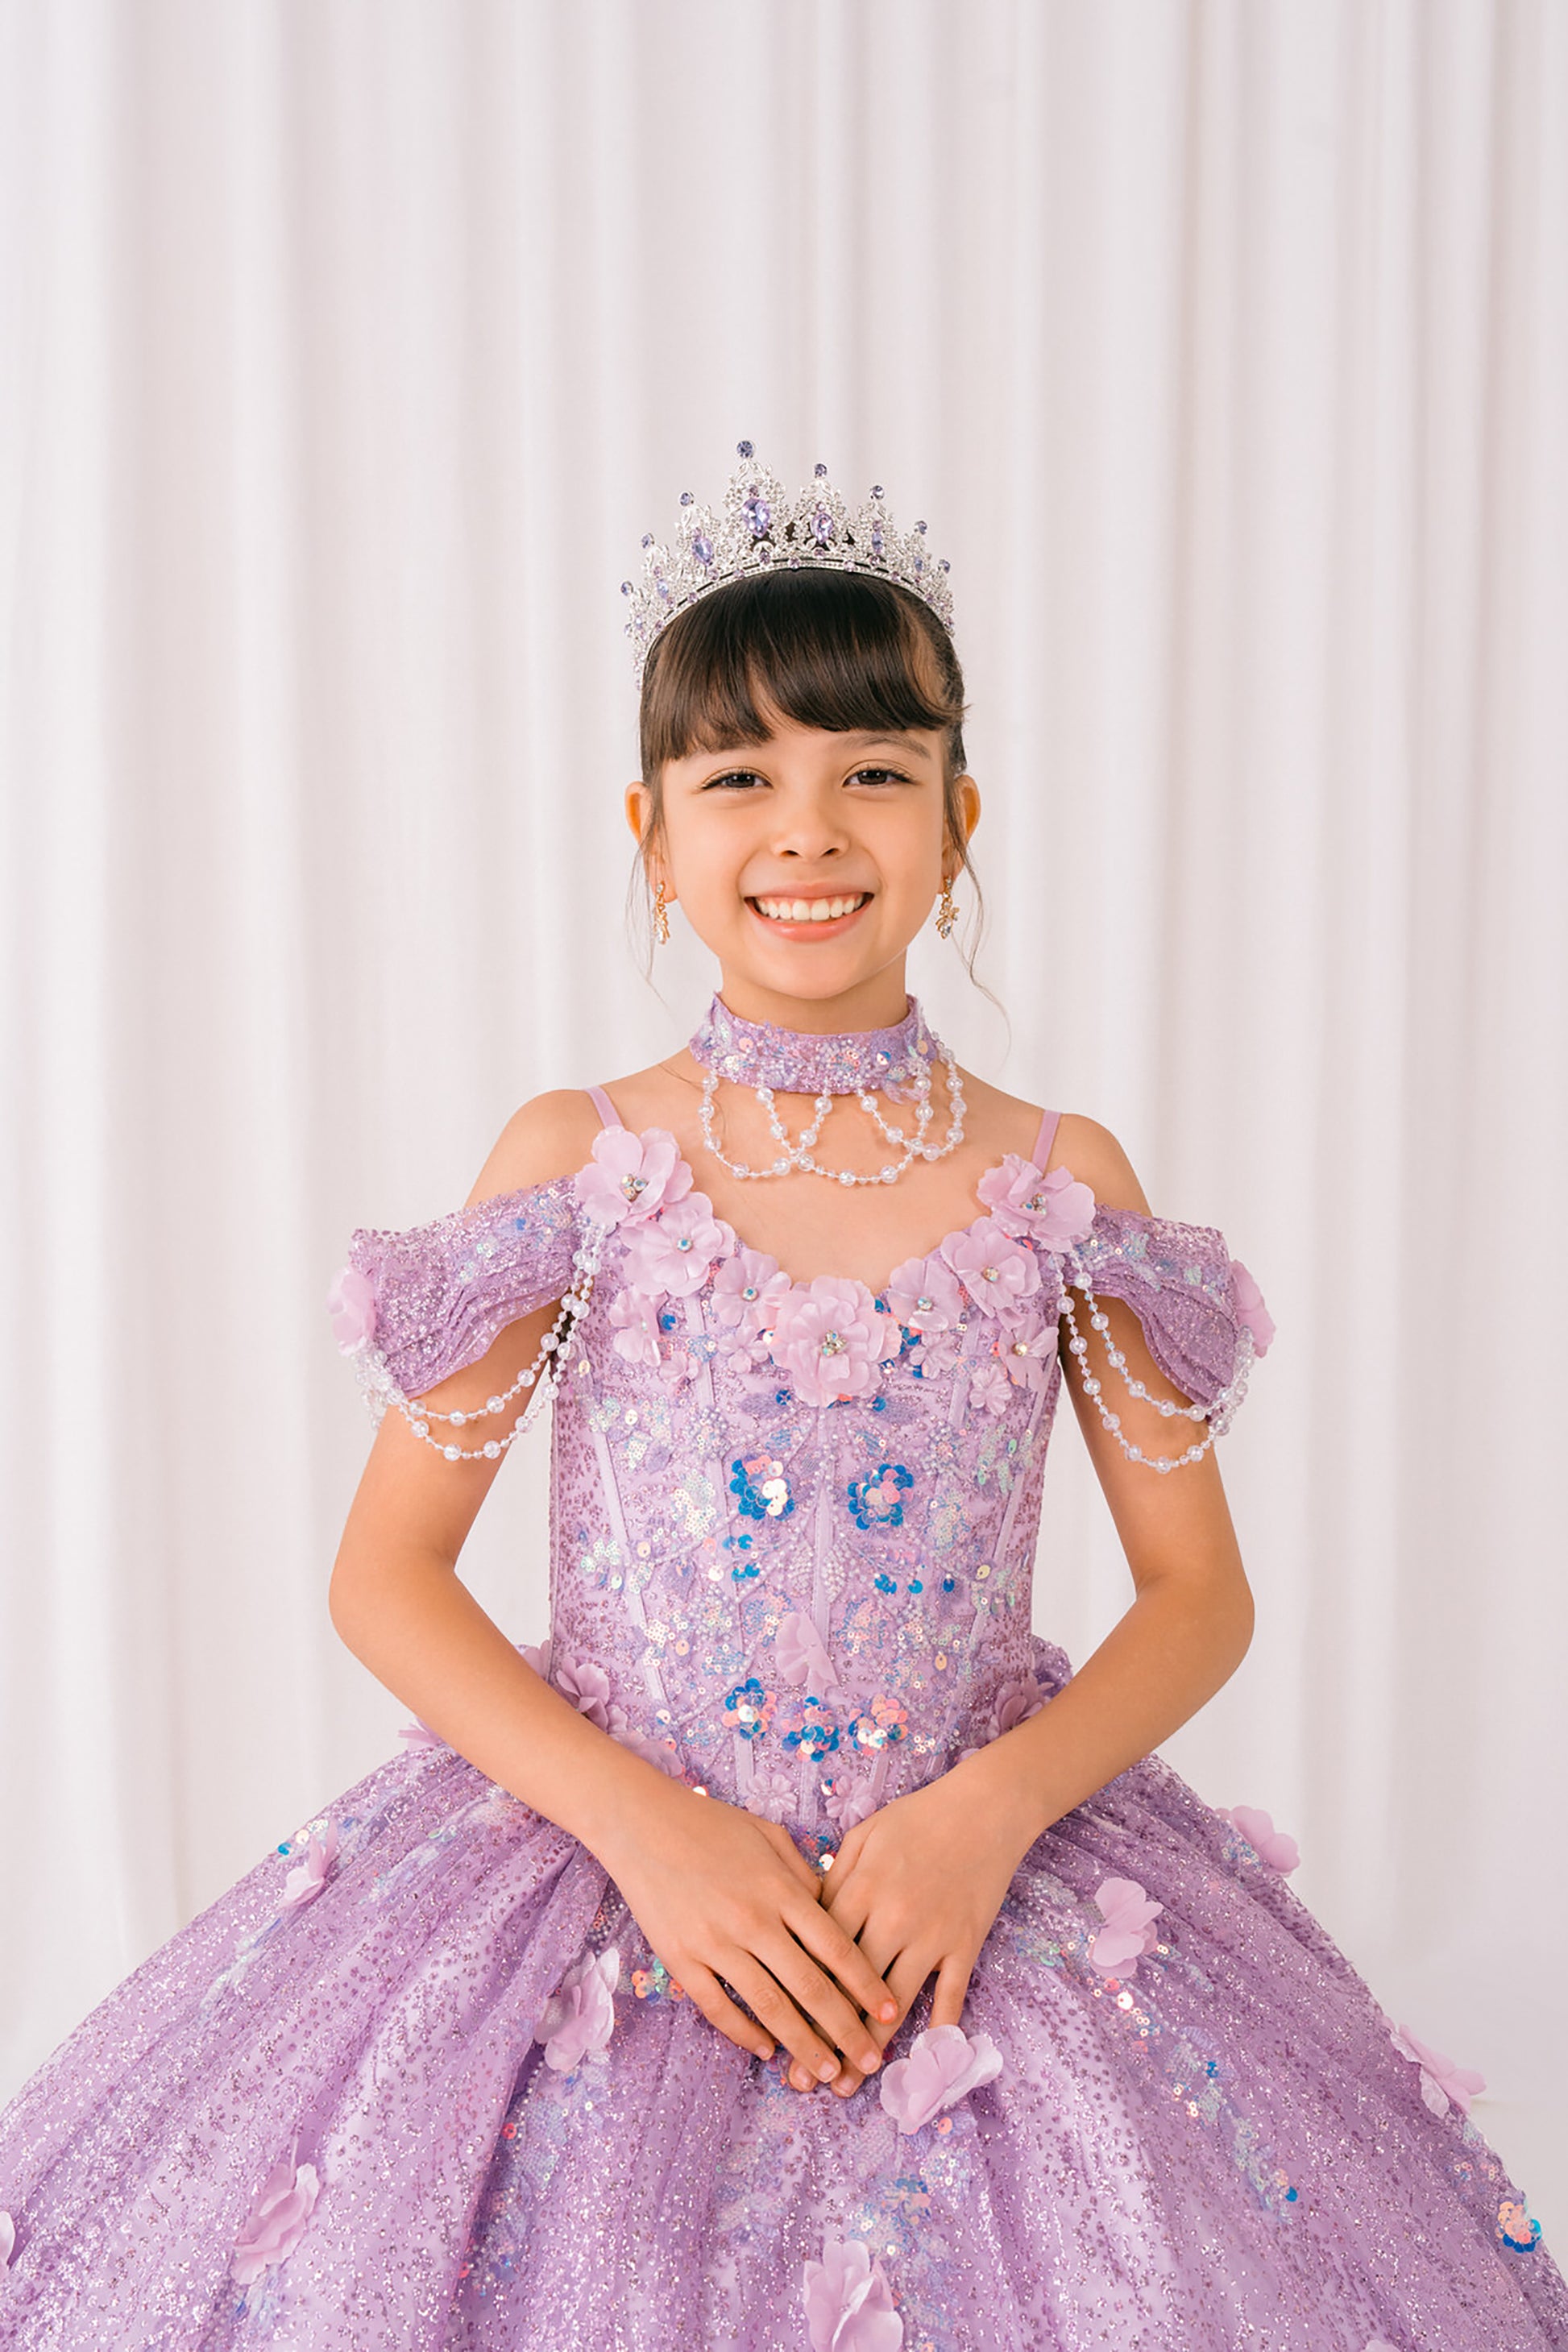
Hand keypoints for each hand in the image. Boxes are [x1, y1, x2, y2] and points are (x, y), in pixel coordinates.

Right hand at [597, 1778, 898, 2086]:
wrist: (642, 1823)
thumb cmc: (711, 1824)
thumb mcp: (769, 1836)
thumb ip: (804, 1877)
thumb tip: (837, 1914)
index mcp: (781, 1889)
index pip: (837, 1948)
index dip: (868, 1986)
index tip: (891, 2012)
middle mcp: (753, 1920)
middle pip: (811, 1987)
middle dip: (846, 2031)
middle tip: (870, 2062)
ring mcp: (715, 1943)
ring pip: (770, 2007)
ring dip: (803, 2046)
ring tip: (827, 2073)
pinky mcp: (681, 1959)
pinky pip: (718, 2009)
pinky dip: (745, 2035)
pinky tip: (767, 2051)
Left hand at [806, 1756, 1038, 2096]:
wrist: (984, 1808)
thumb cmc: (918, 1818)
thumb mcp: (864, 1836)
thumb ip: (832, 1879)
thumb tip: (803, 1920)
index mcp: (859, 1889)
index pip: (818, 1957)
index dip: (796, 1999)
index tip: (776, 2034)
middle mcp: (891, 1919)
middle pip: (849, 1990)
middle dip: (822, 2038)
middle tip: (801, 2081)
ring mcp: (931, 1936)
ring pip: (893, 2005)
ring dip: (867, 2050)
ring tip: (846, 2085)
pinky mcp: (965, 1946)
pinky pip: (949, 1998)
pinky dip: (936, 2034)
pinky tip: (919, 2069)